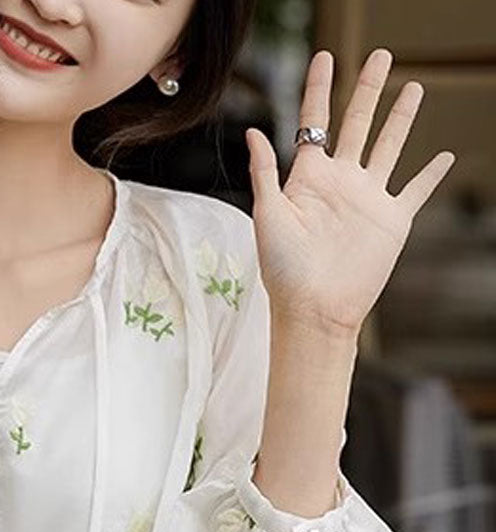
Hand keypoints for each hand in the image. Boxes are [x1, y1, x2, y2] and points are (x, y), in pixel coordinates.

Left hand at [244, 48, 455, 336]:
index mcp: (308, 178)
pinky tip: (444, 156)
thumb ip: (265, 172)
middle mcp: (341, 182)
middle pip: (358, 122)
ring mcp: (368, 198)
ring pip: (390, 146)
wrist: (314, 311)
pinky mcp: (393, 219)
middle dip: (368, 88)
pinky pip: (417, 190)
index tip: (325, 56)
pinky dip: (432, 174)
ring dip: (401, 118)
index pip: (314, 121)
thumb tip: (252, 131)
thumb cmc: (283, 272)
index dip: (319, 87)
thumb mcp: (267, 216)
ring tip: (413, 87)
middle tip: (381, 54)